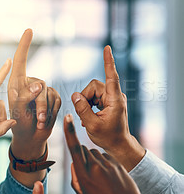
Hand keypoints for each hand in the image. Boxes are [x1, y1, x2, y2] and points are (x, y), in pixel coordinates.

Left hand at [8, 29, 60, 160]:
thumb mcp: (18, 113)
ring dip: (46, 111)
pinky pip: (58, 100)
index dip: (24, 45)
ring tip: (39, 123)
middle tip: (38, 120)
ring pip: (50, 94)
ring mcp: (42, 90)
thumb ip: (25, 97)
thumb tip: (39, 84)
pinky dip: (53, 112)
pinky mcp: (52, 96)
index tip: (29, 30)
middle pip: (41, 86)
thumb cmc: (19, 125)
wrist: (31, 138)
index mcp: (16, 84)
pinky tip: (45, 120)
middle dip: (41, 105)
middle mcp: (29, 83)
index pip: (20, 61)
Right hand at [64, 114, 158, 193]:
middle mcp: (96, 167)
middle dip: (81, 156)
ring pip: (95, 153)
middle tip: (88, 174)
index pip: (74, 148)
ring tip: (101, 179)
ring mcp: (108, 164)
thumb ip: (76, 179)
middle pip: (83, 150)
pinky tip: (109, 178)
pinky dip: (104, 164)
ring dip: (93, 161)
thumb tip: (74, 164)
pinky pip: (106, 157)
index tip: (67, 118)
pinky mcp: (118, 164)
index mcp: (84, 176)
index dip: (69, 132)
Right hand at [71, 46, 144, 170]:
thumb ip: (82, 109)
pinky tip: (90, 117)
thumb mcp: (92, 125)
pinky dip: (89, 105)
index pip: (111, 76)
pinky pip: (94, 97)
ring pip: (92, 92)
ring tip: (88, 118)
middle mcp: (115, 96)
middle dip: (85, 98)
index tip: (107, 48)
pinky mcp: (109, 101)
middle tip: (83, 114)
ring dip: (86, 103)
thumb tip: (75, 95)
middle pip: (93, 86)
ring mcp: (112, 98)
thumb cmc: (108, 137)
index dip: (108, 62)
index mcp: (115, 100)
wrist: (119, 145)